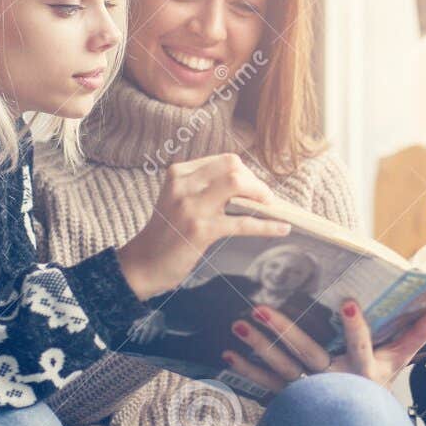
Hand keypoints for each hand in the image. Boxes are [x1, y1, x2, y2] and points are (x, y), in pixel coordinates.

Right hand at [116, 155, 289, 298]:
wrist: (144, 264)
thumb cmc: (167, 234)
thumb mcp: (179, 200)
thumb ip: (204, 188)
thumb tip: (247, 185)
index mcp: (179, 173)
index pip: (224, 160)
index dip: (247, 174)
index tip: (255, 189)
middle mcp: (183, 184)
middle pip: (233, 166)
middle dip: (256, 182)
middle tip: (265, 200)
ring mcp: (191, 206)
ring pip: (237, 184)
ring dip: (262, 196)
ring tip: (272, 208)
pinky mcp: (201, 229)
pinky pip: (242, 222)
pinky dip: (267, 225)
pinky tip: (282, 228)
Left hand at [221, 300, 425, 395]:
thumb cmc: (379, 391)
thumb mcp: (400, 362)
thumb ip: (419, 333)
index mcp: (364, 372)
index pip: (361, 346)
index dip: (355, 328)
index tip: (347, 304)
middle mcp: (335, 382)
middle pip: (308, 354)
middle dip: (284, 331)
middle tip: (259, 308)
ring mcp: (311, 394)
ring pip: (282, 369)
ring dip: (258, 347)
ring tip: (238, 324)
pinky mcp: (293, 402)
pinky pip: (267, 386)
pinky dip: (248, 371)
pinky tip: (228, 353)